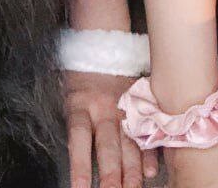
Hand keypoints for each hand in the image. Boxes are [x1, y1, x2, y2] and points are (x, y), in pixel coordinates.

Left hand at [64, 70, 159, 186]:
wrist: (101, 44)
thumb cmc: (79, 77)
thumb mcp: (66, 94)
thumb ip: (73, 124)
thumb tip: (74, 158)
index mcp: (80, 105)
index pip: (79, 138)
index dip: (79, 165)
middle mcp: (103, 108)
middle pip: (108, 145)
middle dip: (111, 174)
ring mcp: (123, 106)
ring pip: (128, 142)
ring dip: (132, 170)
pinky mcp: (138, 105)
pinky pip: (145, 130)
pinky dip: (149, 152)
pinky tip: (151, 170)